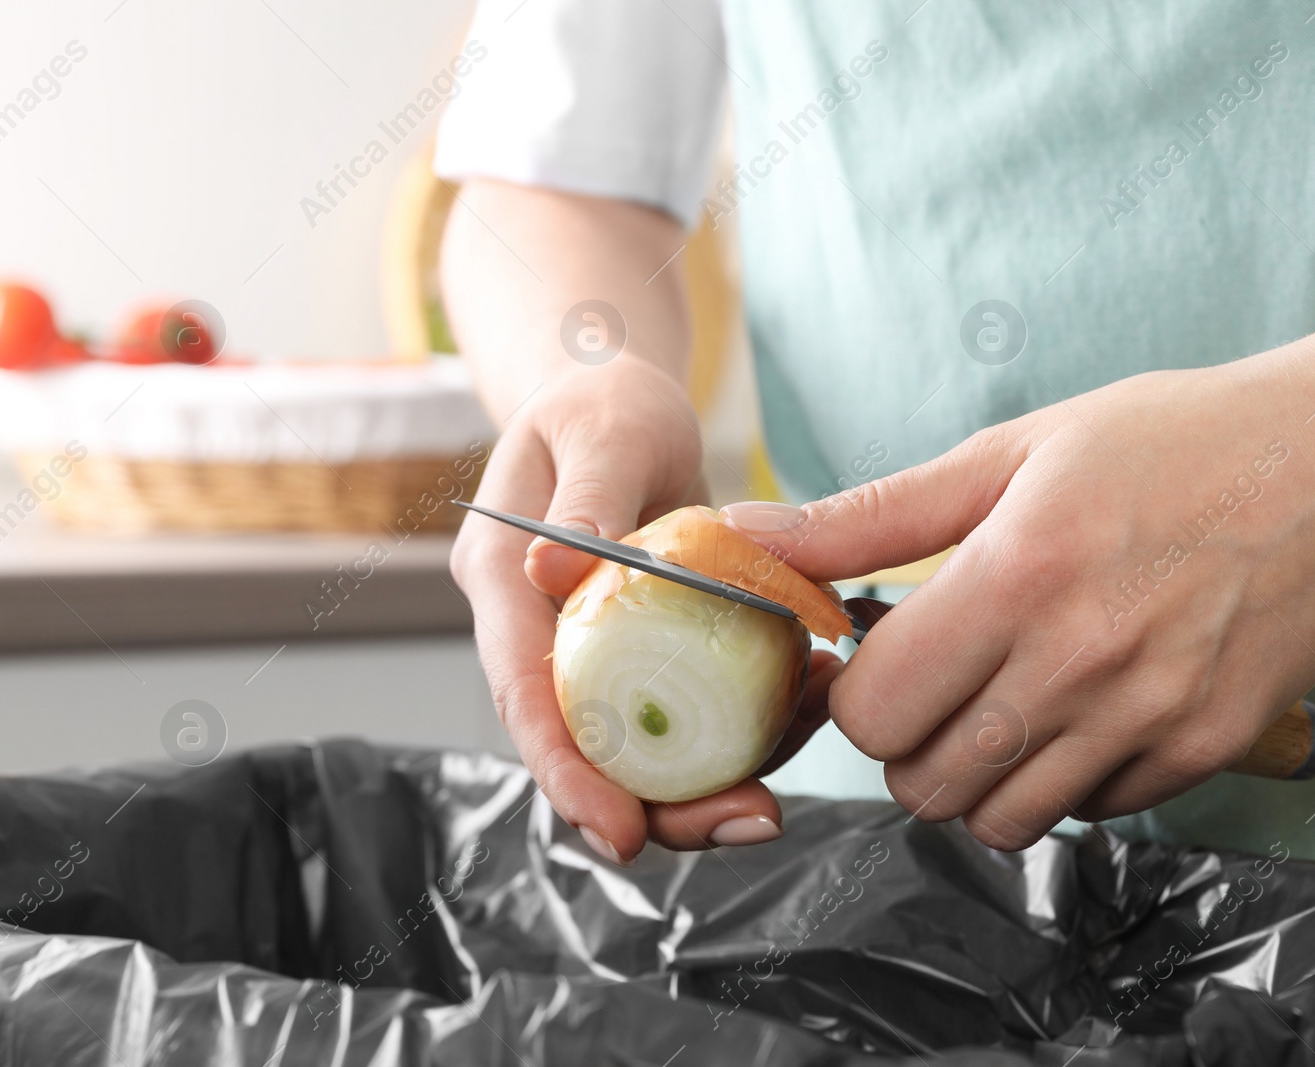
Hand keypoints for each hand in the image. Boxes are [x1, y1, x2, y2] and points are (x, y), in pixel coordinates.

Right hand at [450, 355, 839, 863]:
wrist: (623, 400)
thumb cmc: (603, 401)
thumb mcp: (603, 429)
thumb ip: (588, 495)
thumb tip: (550, 565)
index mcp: (505, 584)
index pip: (524, 696)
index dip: (566, 775)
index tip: (622, 833)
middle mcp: (544, 634)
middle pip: (590, 748)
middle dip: (665, 807)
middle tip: (755, 818)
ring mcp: (599, 650)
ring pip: (646, 746)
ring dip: (719, 778)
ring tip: (798, 771)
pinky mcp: (650, 652)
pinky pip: (694, 707)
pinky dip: (750, 721)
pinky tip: (809, 704)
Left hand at [723, 332, 1314, 849]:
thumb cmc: (1164, 444)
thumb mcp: (1011, 452)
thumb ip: (874, 513)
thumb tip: (750, 532)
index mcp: (1014, 575)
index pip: (874, 710)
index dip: (856, 696)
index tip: (883, 662)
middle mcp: (1080, 661)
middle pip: (925, 784)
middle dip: (907, 749)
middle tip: (937, 692)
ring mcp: (1150, 715)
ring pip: (1004, 821)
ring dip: (981, 779)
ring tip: (1007, 706)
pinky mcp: (1209, 749)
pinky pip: (1096, 811)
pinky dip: (1070, 780)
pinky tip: (1088, 708)